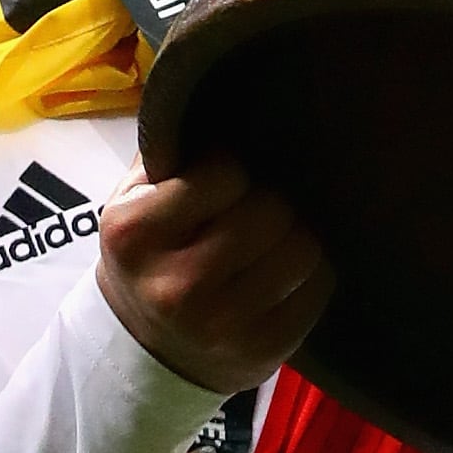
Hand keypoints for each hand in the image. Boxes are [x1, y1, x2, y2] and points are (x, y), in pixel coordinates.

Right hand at [96, 156, 331, 393]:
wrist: (145, 350)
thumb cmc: (149, 255)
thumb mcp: (134, 200)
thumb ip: (172, 151)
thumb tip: (224, 100)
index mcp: (135, 234)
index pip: (225, 173)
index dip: (231, 172)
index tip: (224, 186)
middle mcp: (176, 284)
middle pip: (271, 211)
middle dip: (268, 204)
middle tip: (255, 214)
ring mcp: (222, 324)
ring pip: (303, 249)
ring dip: (294, 238)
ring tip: (272, 243)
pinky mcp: (262, 351)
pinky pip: (319, 287)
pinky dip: (310, 275)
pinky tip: (284, 277)